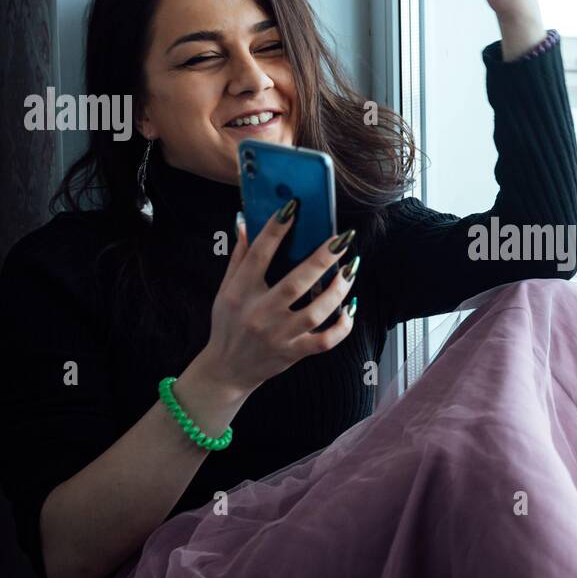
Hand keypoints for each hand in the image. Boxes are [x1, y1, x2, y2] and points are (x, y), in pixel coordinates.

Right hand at [199, 202, 358, 396]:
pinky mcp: (293, 352)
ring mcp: (278, 335)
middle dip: (322, 259)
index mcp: (240, 292)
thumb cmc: (228, 324)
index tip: (294, 207)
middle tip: (342, 239)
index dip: (276, 229)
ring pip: (316, 312)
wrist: (227, 370)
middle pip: (296, 283)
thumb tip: (244, 221)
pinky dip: (342, 326)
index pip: (259, 254)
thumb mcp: (225, 289)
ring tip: (351, 268)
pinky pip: (325, 341)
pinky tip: (350, 307)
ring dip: (338, 290)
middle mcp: (259, 313)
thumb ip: (239, 256)